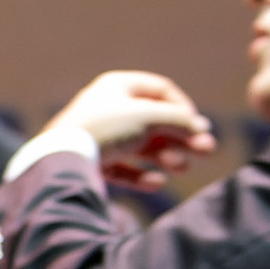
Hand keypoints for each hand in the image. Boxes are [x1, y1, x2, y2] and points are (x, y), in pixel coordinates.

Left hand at [41, 71, 216, 189]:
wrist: (63, 158)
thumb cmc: (107, 128)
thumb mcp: (150, 117)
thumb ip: (180, 120)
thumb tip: (202, 127)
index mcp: (118, 86)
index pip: (160, 90)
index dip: (183, 107)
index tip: (197, 125)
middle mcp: (108, 108)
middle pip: (154, 121)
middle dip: (180, 136)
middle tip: (207, 151)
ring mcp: (99, 136)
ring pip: (140, 146)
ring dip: (165, 156)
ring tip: (180, 167)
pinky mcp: (91, 162)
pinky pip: (122, 168)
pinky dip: (140, 175)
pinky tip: (156, 182)